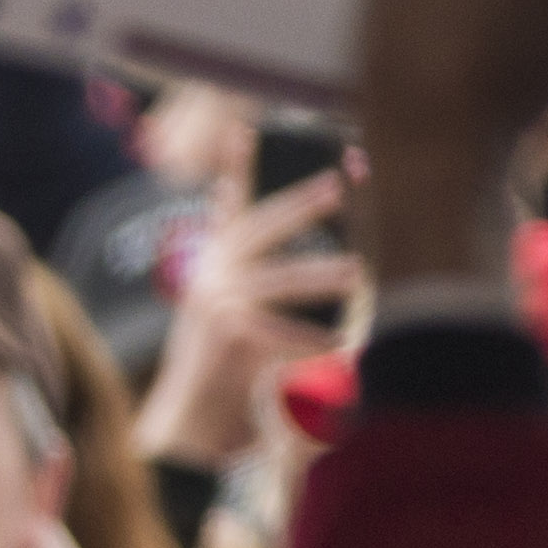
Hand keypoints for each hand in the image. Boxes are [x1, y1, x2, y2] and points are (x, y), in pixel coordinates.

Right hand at [135, 158, 358, 464]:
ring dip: (322, 274)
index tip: (245, 130)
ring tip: (359, 271)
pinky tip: (342, 345)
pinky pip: (283, 330)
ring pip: (278, 279)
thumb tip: (310, 256)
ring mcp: (215, 302)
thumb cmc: (225, 367)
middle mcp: (209, 275)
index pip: (225, 207)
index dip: (234, 167)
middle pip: (257, 227)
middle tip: (337, 184)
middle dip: (299, 204)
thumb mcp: (232, 313)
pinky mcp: (226, 334)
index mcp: (212, 264)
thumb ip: (255, 281)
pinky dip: (315, 339)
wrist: (188, 418)